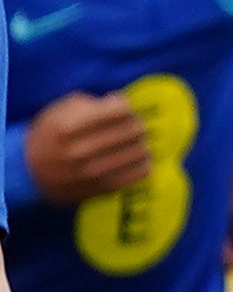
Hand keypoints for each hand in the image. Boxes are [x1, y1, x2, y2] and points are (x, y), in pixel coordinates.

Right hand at [22, 90, 152, 201]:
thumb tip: (121, 102)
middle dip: (137, 126)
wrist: (29, 171)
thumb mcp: (59, 111)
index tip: (125, 110)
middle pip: (131, 132)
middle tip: (137, 126)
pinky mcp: (99, 189)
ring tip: (139, 143)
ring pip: (136, 154)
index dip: (127, 108)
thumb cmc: (49, 134)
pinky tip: (142, 161)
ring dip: (142, 146)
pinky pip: (134, 177)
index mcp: (68, 127)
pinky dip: (143, 166)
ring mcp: (90, 173)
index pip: (118, 112)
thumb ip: (89, 103)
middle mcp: (80, 151)